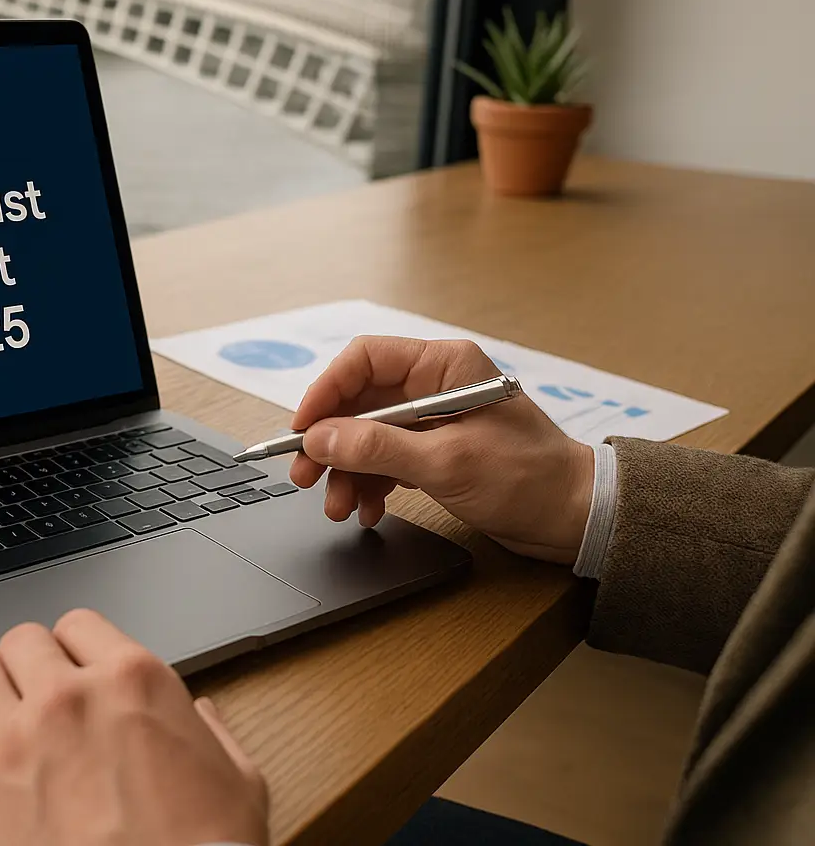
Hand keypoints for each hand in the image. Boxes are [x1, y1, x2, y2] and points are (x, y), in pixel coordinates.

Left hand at [0, 609, 269, 845]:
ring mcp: (13, 744)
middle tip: (43, 702)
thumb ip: (212, 735)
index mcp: (133, 682)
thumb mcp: (239, 785)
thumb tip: (198, 716)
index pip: (79, 625)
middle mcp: (67, 699)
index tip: (80, 675)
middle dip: (33, 668)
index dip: (80, 651)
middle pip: (21, 641)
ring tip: (2, 719)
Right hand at [289, 336, 594, 565]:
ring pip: (365, 435)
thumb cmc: (529, 479)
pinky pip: (384, 459)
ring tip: (339, 506)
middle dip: (330, 442)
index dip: (326, 391)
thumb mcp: (446, 463)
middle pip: (358, 402)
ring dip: (346, 470)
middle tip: (306, 476)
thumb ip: (377, 448)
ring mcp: (433, 419)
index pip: (365, 360)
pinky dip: (368, 484)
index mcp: (445, 366)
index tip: (303, 428)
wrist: (575, 519)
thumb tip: (319, 438)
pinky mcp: (434, 451)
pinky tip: (367, 509)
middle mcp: (435, 385)